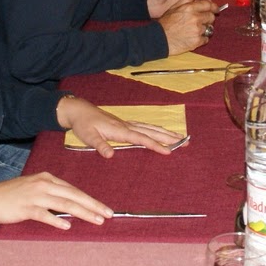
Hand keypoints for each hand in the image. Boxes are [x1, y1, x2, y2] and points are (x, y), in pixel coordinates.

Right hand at [0, 171, 112, 227]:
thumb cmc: (11, 196)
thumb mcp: (33, 189)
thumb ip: (51, 194)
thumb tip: (69, 207)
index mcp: (46, 178)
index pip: (73, 190)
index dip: (90, 199)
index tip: (103, 208)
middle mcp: (43, 184)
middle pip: (74, 195)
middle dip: (93, 205)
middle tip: (109, 214)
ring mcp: (35, 196)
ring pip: (64, 204)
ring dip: (83, 212)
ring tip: (96, 220)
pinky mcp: (26, 208)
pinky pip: (44, 214)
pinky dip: (56, 220)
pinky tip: (67, 226)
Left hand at [55, 94, 182, 157]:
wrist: (79, 110)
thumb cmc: (83, 124)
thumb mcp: (88, 136)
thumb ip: (100, 145)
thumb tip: (111, 155)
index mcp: (120, 130)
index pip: (142, 138)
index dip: (156, 145)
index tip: (169, 151)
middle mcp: (127, 126)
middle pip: (152, 131)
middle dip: (169, 137)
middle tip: (186, 142)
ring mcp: (126, 124)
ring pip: (150, 128)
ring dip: (165, 133)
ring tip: (180, 138)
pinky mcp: (124, 124)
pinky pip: (144, 127)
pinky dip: (155, 130)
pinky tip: (160, 132)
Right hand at [159, 0, 220, 54]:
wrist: (160, 39)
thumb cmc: (166, 23)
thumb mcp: (174, 7)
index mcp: (190, 8)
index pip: (209, 5)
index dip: (213, 7)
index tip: (215, 10)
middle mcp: (196, 18)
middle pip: (211, 17)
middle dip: (209, 19)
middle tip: (203, 21)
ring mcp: (197, 30)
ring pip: (209, 28)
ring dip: (204, 29)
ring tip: (195, 30)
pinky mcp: (197, 41)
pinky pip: (206, 39)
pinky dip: (202, 39)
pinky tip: (194, 38)